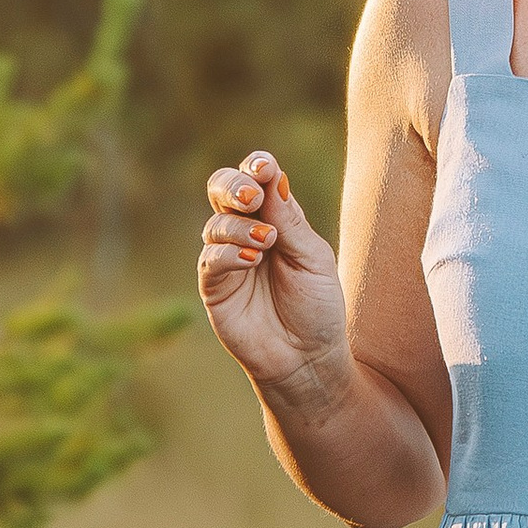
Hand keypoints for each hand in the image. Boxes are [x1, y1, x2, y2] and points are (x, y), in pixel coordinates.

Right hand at [197, 152, 351, 409]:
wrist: (308, 360)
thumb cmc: (318, 308)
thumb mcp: (313, 258)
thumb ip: (290, 220)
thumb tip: (272, 175)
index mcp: (276, 219)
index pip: (257, 179)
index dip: (256, 167)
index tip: (264, 167)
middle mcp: (246, 232)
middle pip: (222, 189)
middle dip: (233, 185)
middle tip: (252, 197)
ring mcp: (227, 259)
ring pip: (216, 224)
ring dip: (239, 226)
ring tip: (266, 243)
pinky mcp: (214, 287)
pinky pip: (210, 259)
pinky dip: (229, 253)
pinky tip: (252, 260)